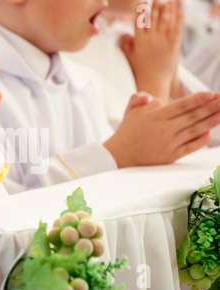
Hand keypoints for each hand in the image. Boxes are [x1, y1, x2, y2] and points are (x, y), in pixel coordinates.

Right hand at [104, 92, 219, 167]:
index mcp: (155, 117)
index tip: (211, 94)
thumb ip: (140, 99)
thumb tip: (152, 98)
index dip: (197, 99)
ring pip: (194, 130)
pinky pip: (189, 147)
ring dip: (211, 121)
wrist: (118, 155)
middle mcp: (164, 130)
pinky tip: (209, 134)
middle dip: (210, 107)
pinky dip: (200, 140)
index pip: (181, 105)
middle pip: (192, 117)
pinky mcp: (169, 156)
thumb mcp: (131, 111)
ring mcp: (168, 144)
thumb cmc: (127, 132)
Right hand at [120, 0, 183, 101]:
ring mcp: (163, 42)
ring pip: (165, 22)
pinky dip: (179, 21)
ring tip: (167, 2)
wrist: (152, 82)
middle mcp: (151, 40)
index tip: (142, 3)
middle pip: (153, 19)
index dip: (141, 11)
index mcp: (139, 41)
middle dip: (155, 8)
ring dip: (167, 11)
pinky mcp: (173, 47)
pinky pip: (177, 31)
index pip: (140, 22)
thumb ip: (126, 45)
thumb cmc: (139, 71)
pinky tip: (180, 12)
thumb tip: (123, 34)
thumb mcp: (128, 58)